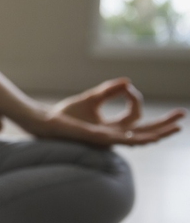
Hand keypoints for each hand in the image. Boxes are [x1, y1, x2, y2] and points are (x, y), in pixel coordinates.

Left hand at [24, 77, 184, 145]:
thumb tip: (128, 82)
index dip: (136, 100)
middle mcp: (112, 136)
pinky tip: (152, 136)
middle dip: (164, 124)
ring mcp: (107, 139)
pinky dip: (138, 138)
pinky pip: (123, 141)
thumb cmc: (65, 114)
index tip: (129, 88)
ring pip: (139, 140)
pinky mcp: (99, 139)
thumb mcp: (91, 98)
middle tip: (182, 116)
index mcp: (111, 127)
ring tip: (175, 128)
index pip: (135, 116)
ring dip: (157, 134)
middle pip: (144, 132)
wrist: (46, 122)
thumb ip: (109, 91)